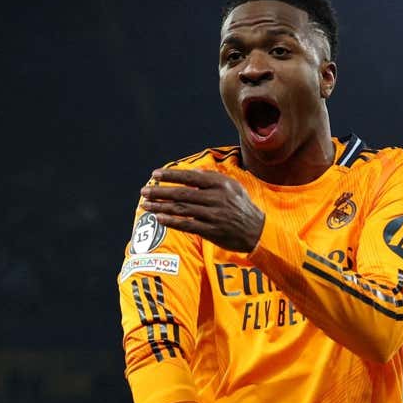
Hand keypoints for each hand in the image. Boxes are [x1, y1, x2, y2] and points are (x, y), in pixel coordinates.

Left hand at [140, 169, 265, 252]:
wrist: (258, 231)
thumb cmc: (242, 207)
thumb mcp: (233, 187)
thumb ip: (214, 179)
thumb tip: (195, 171)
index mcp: (220, 184)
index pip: (190, 177)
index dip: (171, 175)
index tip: (155, 174)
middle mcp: (216, 198)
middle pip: (182, 193)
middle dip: (160, 191)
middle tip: (144, 191)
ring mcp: (213, 215)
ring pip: (181, 209)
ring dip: (161, 206)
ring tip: (145, 205)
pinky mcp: (212, 231)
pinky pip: (187, 225)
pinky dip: (172, 222)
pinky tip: (158, 218)